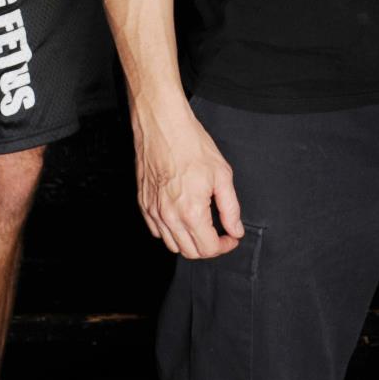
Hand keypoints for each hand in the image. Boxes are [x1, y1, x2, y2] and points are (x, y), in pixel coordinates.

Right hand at [132, 102, 243, 258]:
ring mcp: (153, 211)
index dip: (224, 247)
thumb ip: (230, 208)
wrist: (163, 127)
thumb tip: (235, 230)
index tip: (231, 237)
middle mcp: (168, 216)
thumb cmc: (192, 145)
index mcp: (191, 211)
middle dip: (209, 247)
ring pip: (172, 245)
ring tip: (203, 226)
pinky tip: (183, 219)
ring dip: (190, 242)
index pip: (208, 248)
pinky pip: (157, 231)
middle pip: (189, 252)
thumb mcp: (222, 175)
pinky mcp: (143, 204)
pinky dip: (172, 232)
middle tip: (221, 234)